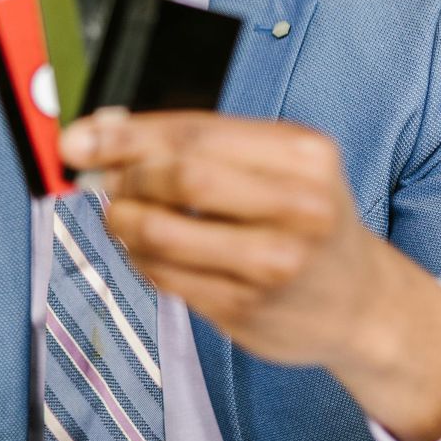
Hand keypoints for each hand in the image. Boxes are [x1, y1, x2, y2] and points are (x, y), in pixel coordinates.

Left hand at [58, 108, 440, 440]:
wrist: (361, 302)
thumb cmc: (307, 223)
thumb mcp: (280, 167)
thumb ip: (202, 146)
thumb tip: (105, 134)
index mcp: (304, 155)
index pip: (196, 130)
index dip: (126, 133)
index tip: (80, 139)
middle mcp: (298, 207)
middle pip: (181, 177)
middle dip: (126, 177)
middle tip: (105, 182)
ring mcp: (274, 264)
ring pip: (162, 232)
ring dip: (121, 222)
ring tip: (121, 218)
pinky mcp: (247, 309)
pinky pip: (166, 277)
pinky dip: (141, 259)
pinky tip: (151, 252)